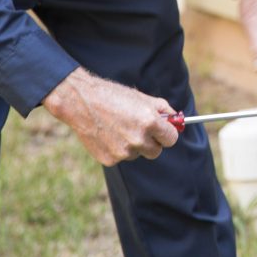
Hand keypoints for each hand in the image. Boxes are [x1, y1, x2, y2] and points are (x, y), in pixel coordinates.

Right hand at [43, 67, 178, 165]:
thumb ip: (163, 110)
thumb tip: (176, 120)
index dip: (167, 134)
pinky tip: (108, 135)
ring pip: (137, 154)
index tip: (163, 132)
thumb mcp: (142, 98)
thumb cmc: (113, 96)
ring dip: (133, 145)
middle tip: (140, 130)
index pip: (171, 139)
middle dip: (152, 142)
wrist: (81, 101)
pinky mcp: (110, 160)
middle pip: (156, 151)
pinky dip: (118, 149)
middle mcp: (138, 139)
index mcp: (150, 122)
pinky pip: (121, 158)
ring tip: (119, 128)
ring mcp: (123, 152)